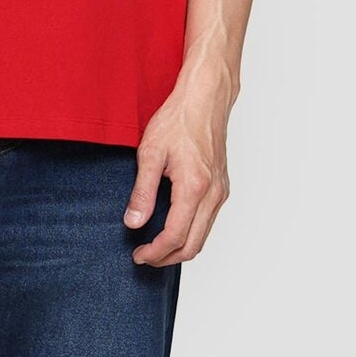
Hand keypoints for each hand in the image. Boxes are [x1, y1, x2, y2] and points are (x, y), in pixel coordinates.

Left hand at [122, 80, 232, 265]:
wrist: (204, 98)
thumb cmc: (178, 118)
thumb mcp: (150, 152)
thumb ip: (142, 191)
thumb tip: (133, 223)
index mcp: (194, 187)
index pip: (175, 236)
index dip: (155, 252)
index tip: (138, 255)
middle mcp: (213, 194)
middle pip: (194, 245)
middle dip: (167, 257)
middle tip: (145, 256)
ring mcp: (221, 191)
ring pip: (204, 236)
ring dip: (180, 247)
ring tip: (155, 244)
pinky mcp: (222, 187)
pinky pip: (208, 221)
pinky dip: (191, 232)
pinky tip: (173, 225)